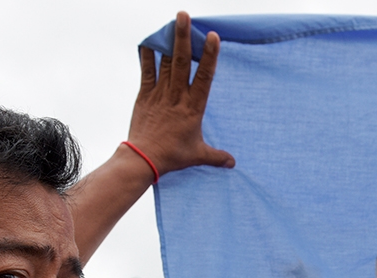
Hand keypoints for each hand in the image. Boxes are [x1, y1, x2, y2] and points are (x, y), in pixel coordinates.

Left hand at [126, 11, 234, 176]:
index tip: (212, 36)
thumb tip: (232, 163)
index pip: (204, 76)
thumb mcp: (198, 155)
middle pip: (181, 61)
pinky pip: (147, 71)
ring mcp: (160, 94)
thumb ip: (216, 156)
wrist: (143, 159)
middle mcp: (177, 96)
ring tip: (171, 22)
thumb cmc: (172, 156)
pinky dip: (147, 56)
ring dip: (168, 41)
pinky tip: (149, 41)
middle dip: (183, 37)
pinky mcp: (145, 95)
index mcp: (193, 107)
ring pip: (166, 62)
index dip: (209, 55)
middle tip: (183, 16)